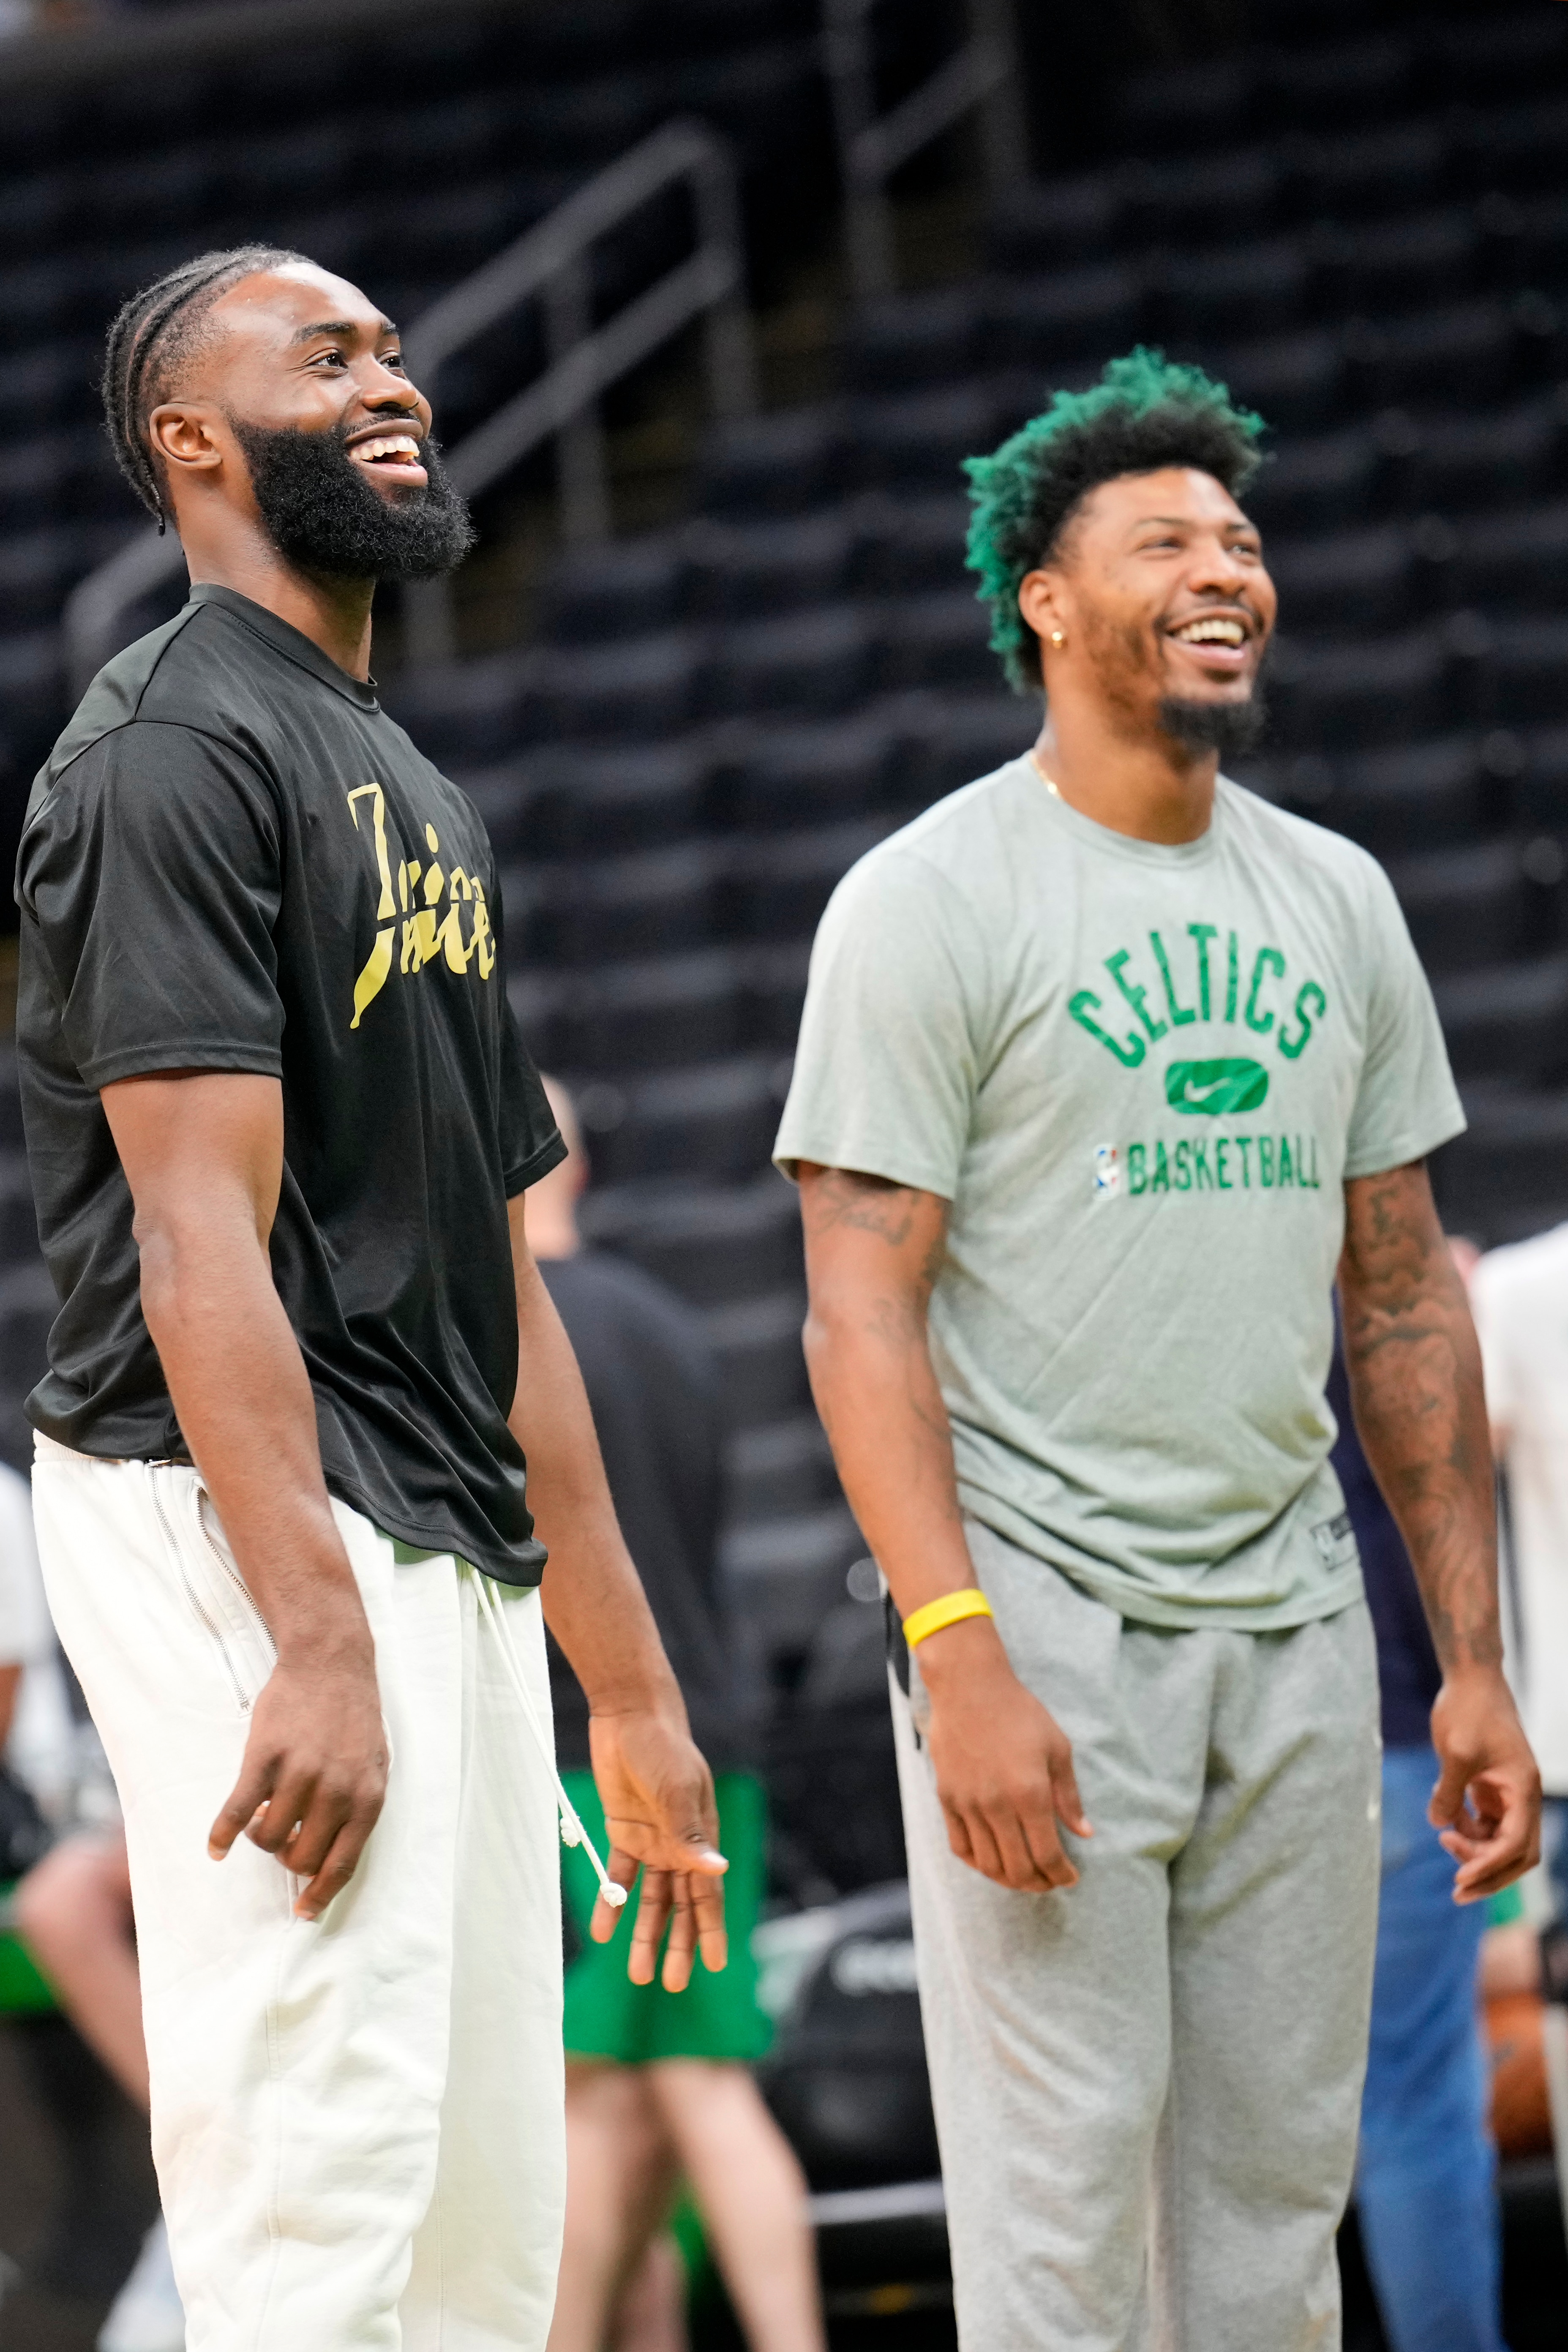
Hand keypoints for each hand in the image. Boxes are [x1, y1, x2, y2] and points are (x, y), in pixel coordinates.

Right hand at [208, 1640, 387, 1921]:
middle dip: (288, 1858)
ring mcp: (300, 1774)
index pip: (343, 1864)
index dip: (320, 1894)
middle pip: (301, 1858)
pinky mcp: (266, 1757)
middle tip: (284, 1839)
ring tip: (264, 1817)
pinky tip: (216, 1848)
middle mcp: (336, 1791)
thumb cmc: (353, 1718)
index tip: (304, 1912)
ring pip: (270, 1838)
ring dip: (262, 1838)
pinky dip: (223, 1835)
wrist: (330, 1662)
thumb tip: (331, 1857)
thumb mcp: (374, 1765)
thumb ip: (357, 1809)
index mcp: (367, 1797)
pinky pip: (238, 1811)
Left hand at [587, 1706, 727, 1989]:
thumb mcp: (676, 1790)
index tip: (717, 1965)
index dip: (712, 1929)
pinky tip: (602, 1930)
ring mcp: (652, 1841)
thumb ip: (690, 1833)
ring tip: (638, 1973)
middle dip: (677, 1943)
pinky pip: (619, 1877)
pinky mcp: (624, 1832)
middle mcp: (679, 1845)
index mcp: (701, 1837)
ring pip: (651, 1899)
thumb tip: (718, 1869)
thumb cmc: (662, 1748)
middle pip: (680, 1905)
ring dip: (644, 1933)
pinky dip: (612, 1903)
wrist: (630, 1717)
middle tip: (670, 1983)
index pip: (708, 1893)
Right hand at [919, 1618, 1089, 1891]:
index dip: (1061, 1875)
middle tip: (1050, 1881)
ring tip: (1024, 1876)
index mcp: (1030, 1793)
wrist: (968, 1687)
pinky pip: (960, 1846)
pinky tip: (991, 1862)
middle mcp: (996, 1805)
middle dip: (1038, 1883)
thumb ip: (1069, 1796)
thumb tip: (1085, 1833)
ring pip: (987, 1864)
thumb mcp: (1057, 1748)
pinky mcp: (947, 1798)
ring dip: (1009, 1879)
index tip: (1070, 1877)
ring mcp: (968, 1804)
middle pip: (1017, 1868)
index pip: (1047, 1854)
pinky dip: (977, 1863)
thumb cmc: (1019, 1713)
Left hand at [1429, 1668, 1540, 1903]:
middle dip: (1490, 1875)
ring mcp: (1508, 1793)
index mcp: (1523, 1788)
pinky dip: (1470, 1832)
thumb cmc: (1468, 1710)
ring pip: (1502, 1841)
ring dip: (1477, 1852)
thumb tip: (1439, 1825)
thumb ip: (1449, 1793)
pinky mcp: (1492, 1787)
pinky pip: (1487, 1824)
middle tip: (1457, 1892)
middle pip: (1517, 1853)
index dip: (1490, 1867)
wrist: (1471, 1679)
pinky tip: (1446, 1823)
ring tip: (1445, 1839)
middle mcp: (1522, 1795)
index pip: (1515, 1843)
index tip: (1460, 1880)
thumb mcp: (1455, 1752)